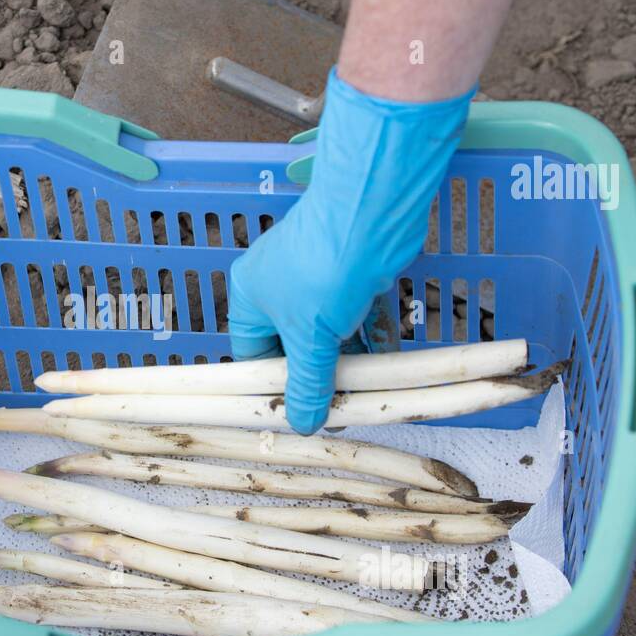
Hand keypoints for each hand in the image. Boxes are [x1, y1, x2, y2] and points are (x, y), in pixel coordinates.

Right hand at [228, 71, 474, 433]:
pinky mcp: (353, 273)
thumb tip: (302, 424)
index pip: (252, 354)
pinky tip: (385, 362)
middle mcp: (278, 285)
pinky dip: (370, 338)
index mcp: (250, 296)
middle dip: (317, 373)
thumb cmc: (324, 268)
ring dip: (348, 360)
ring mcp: (318, 277)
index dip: (272, 385)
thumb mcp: (310, 337)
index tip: (296, 410)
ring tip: (364, 391)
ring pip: (330, 333)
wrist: (371, 210)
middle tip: (336, 405)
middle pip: (294, 346)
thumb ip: (306, 384)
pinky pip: (358, 317)